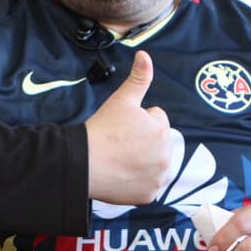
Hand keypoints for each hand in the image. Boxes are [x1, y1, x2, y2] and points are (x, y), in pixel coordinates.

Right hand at [85, 50, 173, 204]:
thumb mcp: (121, 100)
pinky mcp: (149, 195)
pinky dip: (138, 183)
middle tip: (120, 145)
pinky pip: (148, 186)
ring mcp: (159, 178)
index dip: (137, 123)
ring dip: (143, 162)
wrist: (84, 163)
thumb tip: (145, 55)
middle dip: (143, 143)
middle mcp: (167, 155)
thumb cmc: (102, 130)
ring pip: (154, 165)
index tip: (121, 129)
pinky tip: (122, 176)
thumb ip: (139, 78)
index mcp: (162, 130)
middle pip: (157, 144)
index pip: (156, 121)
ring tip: (120, 160)